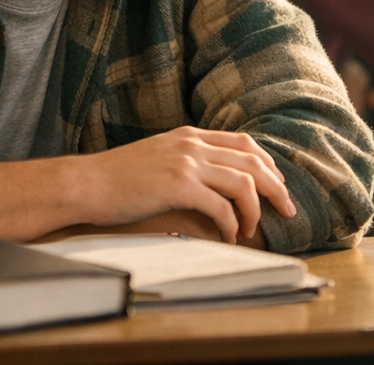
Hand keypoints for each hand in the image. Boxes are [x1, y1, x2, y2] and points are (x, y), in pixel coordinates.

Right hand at [70, 127, 295, 242]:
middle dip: (276, 187)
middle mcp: (192, 144)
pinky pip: (221, 206)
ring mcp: (186, 162)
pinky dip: (232, 224)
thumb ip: (185, 161)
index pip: (244, 142)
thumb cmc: (117, 178)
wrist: (86, 183)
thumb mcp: (157, 157)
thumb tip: (213, 183)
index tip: (277, 185)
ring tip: (252, 230)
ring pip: (244, 183)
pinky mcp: (179, 185)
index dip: (268, 164)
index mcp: (189, 135)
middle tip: (287, 210)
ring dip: (256, 210)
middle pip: (253, 161)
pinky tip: (229, 237)